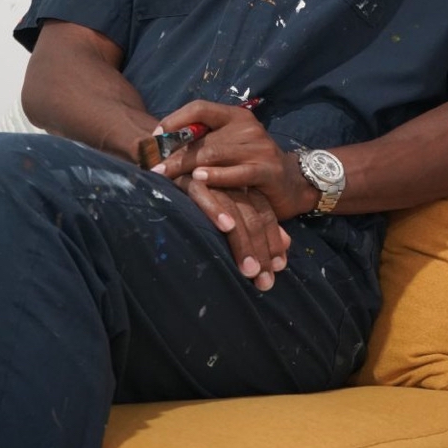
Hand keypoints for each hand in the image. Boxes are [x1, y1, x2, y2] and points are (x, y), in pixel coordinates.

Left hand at [151, 101, 318, 220]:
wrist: (293, 183)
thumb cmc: (251, 164)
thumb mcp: (230, 146)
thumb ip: (205, 142)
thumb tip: (160, 145)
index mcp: (236, 116)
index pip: (200, 108)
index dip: (175, 120)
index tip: (154, 136)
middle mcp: (248, 127)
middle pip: (202, 137)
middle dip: (173, 153)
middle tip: (152, 167)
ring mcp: (259, 148)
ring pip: (214, 155)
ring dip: (185, 166)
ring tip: (164, 175)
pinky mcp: (266, 170)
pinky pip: (236, 173)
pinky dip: (215, 177)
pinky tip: (198, 180)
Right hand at [174, 177, 290, 290]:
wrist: (160, 168)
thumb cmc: (195, 202)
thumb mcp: (231, 215)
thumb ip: (259, 225)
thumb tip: (287, 244)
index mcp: (242, 186)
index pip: (264, 213)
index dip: (272, 240)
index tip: (278, 267)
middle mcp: (229, 180)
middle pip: (252, 214)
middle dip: (260, 249)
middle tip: (263, 279)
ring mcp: (209, 177)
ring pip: (233, 208)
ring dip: (242, 241)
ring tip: (249, 269)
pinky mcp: (187, 176)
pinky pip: (202, 193)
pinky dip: (215, 209)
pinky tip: (226, 227)